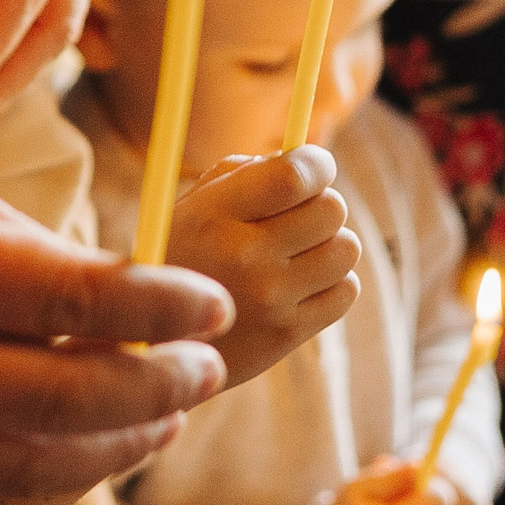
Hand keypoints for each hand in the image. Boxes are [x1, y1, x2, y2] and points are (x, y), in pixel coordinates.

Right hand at [0, 123, 232, 504]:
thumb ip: (21, 244)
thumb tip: (129, 295)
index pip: (74, 301)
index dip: (162, 309)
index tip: (212, 305)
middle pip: (63, 401)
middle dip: (156, 388)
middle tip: (205, 366)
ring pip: (23, 465)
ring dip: (110, 447)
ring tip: (160, 414)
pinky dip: (35, 471)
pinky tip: (78, 444)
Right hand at [166, 148, 359, 389]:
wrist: (158, 344)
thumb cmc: (184, 257)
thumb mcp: (193, 206)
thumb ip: (245, 173)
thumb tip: (308, 159)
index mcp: (214, 214)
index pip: (293, 176)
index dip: (317, 163)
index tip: (315, 165)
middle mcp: (244, 256)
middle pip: (331, 210)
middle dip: (321, 204)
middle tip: (300, 215)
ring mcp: (269, 299)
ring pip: (346, 249)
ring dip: (331, 244)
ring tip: (301, 252)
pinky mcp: (288, 334)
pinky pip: (346, 290)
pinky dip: (334, 281)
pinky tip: (303, 283)